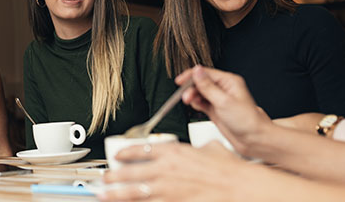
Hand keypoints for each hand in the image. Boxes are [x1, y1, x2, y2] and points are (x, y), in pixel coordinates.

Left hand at [98, 142, 247, 201]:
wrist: (239, 186)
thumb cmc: (229, 170)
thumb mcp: (211, 148)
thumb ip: (199, 149)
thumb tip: (200, 149)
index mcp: (173, 151)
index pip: (140, 149)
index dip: (125, 153)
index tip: (118, 156)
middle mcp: (165, 170)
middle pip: (130, 172)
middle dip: (114, 176)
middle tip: (105, 178)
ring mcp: (166, 190)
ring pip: (133, 192)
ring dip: (116, 194)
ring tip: (104, 195)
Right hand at [175, 66, 270, 153]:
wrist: (253, 139)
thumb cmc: (246, 120)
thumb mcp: (224, 101)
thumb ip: (208, 86)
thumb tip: (197, 71)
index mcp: (229, 81)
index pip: (206, 73)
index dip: (191, 76)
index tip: (180, 81)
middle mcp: (223, 89)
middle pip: (201, 83)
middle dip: (191, 89)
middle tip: (185, 97)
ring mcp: (219, 99)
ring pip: (199, 93)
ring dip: (192, 96)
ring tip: (190, 103)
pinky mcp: (215, 110)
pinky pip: (201, 103)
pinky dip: (196, 104)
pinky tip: (196, 107)